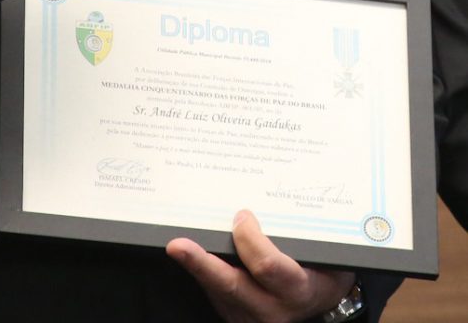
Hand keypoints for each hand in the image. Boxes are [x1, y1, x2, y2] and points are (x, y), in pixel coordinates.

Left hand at [166, 210, 353, 322]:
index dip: (251, 240)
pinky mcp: (232, 313)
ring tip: (177, 244)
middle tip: (178, 245)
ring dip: (195, 264)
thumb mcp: (326, 255)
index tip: (243, 215)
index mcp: (296, 290)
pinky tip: (192, 249)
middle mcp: (271, 308)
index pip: (269, 268)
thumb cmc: (324, 270)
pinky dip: (202, 268)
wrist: (320, 303)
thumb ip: (305, 233)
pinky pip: (212, 289)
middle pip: (230, 285)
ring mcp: (248, 314)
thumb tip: (278, 192)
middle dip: (202, 264)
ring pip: (215, 289)